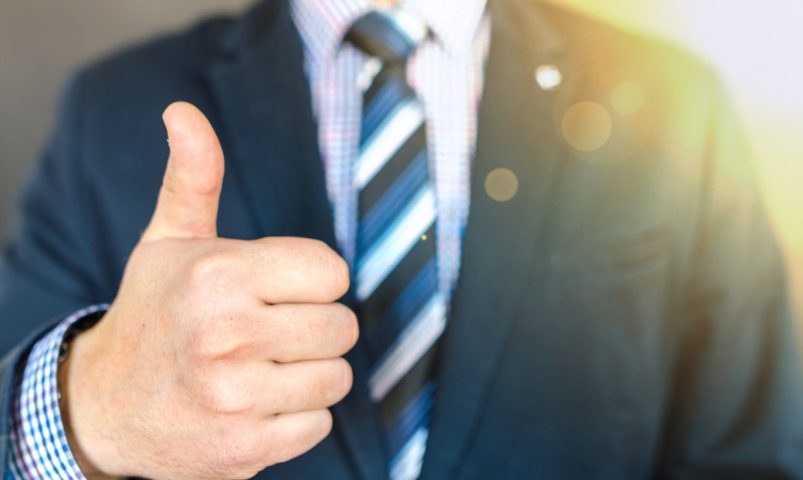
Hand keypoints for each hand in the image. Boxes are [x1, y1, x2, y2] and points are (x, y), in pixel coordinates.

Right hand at [60, 102, 357, 479]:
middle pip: (342, 326)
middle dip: (313, 326)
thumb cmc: (154, 313)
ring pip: (337, 376)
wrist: (107, 404)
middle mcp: (227, 334)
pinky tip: (257, 403)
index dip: (311, 280)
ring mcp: (236, 396)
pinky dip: (296, 416)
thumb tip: (183, 112)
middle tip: (269, 330)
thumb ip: (193, 176)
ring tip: (261, 367)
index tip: (279, 288)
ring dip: (308, 373)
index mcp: (218, 274)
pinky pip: (319, 424)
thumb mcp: (169, 241)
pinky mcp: (245, 447)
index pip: (333, 272)